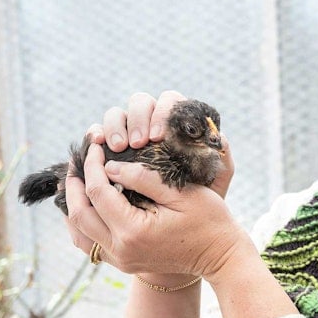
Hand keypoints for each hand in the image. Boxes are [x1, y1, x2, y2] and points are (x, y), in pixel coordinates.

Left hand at [64, 142, 254, 277]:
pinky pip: (90, 245)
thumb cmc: (208, 220)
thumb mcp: (180, 192)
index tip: (96, 146)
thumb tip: (110, 166)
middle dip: (74, 184)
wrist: (220, 255)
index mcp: (134, 230)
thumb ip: (144, 178)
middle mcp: (121, 249)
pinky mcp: (123, 263)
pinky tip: (87, 205)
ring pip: (79, 233)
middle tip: (78, 160)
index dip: (92, 166)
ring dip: (73, 205)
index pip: (98, 193)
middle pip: (80, 214)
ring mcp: (121, 260)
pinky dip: (82, 223)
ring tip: (76, 181)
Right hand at [87, 91, 234, 197]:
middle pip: (140, 103)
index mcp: (178, 122)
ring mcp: (130, 131)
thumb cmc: (201, 194)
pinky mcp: (111, 145)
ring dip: (116, 127)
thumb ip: (222, 157)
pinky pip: (98, 132)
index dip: (162, 114)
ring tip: (118, 148)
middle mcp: (153, 121)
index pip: (169, 102)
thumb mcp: (216, 178)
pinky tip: (96, 146)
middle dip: (137, 120)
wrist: (180, 215)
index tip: (158, 138)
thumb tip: (218, 137)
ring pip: (118, 114)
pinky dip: (95, 134)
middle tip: (137, 144)